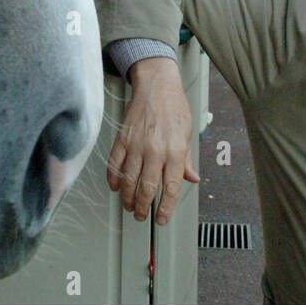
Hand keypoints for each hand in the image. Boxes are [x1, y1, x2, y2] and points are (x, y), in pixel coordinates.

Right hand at [106, 57, 200, 224]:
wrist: (157, 85)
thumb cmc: (174, 107)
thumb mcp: (187, 134)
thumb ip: (187, 160)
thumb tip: (192, 178)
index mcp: (174, 151)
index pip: (171, 188)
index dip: (166, 208)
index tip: (162, 219)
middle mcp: (155, 151)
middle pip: (146, 189)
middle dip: (144, 208)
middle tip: (142, 216)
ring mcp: (136, 146)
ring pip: (129, 181)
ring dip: (128, 198)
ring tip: (130, 206)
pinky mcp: (122, 140)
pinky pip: (114, 165)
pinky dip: (113, 179)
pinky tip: (116, 187)